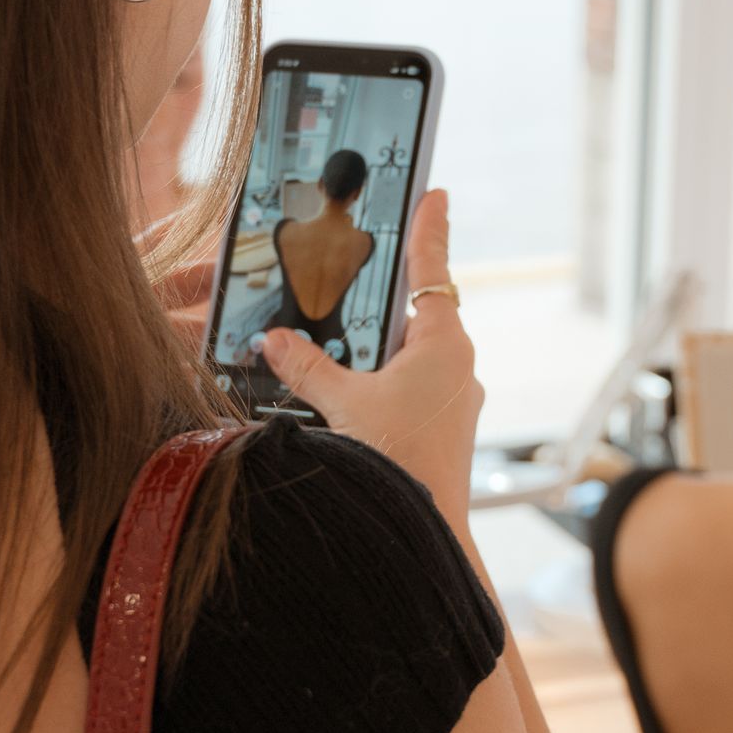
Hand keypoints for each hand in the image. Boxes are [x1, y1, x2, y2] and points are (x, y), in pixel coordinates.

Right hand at [259, 190, 482, 526]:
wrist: (423, 539)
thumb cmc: (398, 465)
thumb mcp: (344, 405)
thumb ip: (307, 366)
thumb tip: (275, 339)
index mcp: (445, 344)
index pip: (433, 269)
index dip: (429, 228)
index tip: (435, 192)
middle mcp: (457, 366)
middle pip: (414, 314)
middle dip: (378, 300)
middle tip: (348, 276)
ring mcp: (453, 400)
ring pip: (407, 356)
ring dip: (372, 350)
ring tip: (328, 347)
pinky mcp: (442, 429)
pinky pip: (407, 389)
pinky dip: (377, 382)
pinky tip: (343, 397)